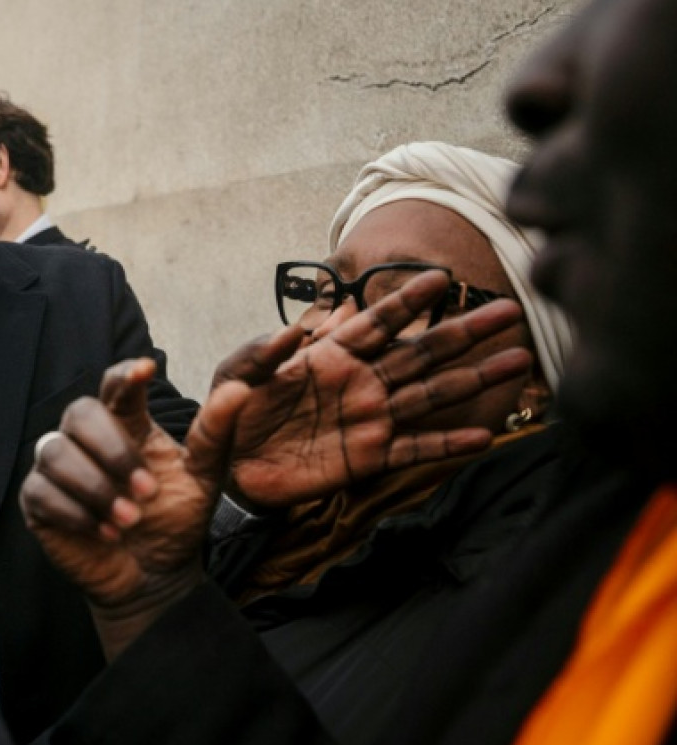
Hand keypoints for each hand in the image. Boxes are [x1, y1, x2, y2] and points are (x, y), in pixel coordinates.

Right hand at [21, 358, 251, 658]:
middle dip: (112, 450)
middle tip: (146, 492)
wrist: (154, 578)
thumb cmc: (174, 521)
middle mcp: (87, 438)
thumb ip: (216, 435)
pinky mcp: (39, 500)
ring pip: (55, 451)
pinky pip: (40, 490)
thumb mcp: (203, 479)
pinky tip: (105, 533)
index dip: (124, 374)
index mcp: (127, 425)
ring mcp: (58, 467)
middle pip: (80, 412)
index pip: (116, 385)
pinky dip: (76, 513)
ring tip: (128, 521)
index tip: (145, 371)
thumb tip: (238, 390)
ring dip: (95, 487)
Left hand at [226, 270, 533, 509]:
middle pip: (420, 352)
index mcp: (329, 356)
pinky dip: (447, 444)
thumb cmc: (233, 414)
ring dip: (473, 378)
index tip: (441, 277)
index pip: (375, 321)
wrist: (228, 467)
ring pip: (430, 394)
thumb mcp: (236, 376)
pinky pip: (414, 449)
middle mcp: (360, 382)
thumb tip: (294, 329)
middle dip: (463, 332)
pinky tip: (483, 437)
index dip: (407, 300)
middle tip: (508, 311)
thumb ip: (261, 353)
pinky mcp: (367, 457)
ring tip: (516, 361)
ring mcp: (369, 419)